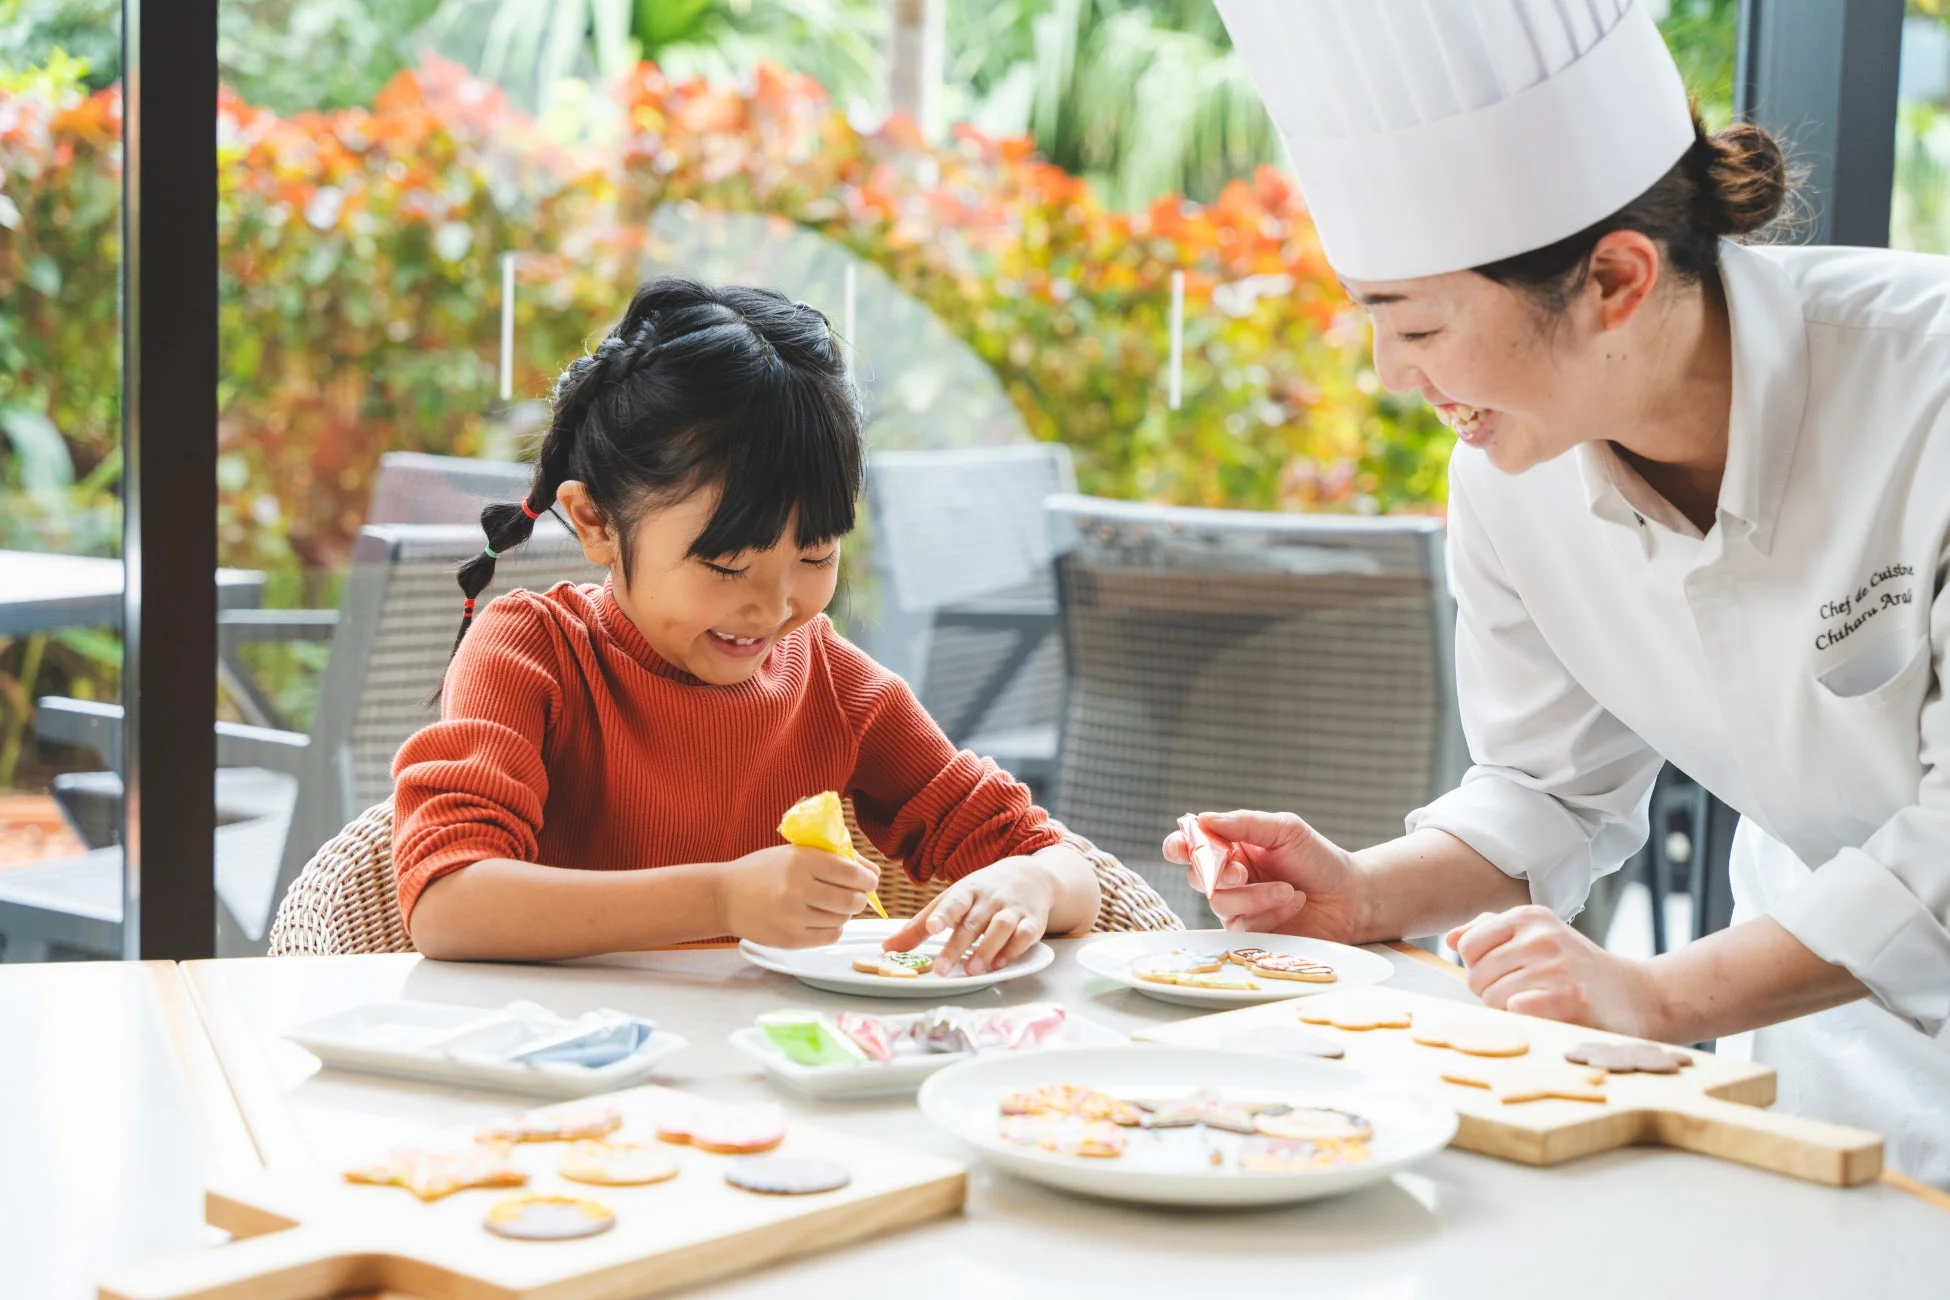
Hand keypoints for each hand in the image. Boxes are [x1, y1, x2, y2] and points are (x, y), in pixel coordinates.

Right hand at [719, 844, 878, 948]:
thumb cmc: (763, 870)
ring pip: (843, 919)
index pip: (852, 874)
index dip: (868, 879)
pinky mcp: (790, 940)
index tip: (868, 880)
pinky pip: (830, 936)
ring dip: (844, 913)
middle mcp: (797, 889)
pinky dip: (833, 927)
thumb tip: (873, 872)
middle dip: (859, 897)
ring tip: (831, 904)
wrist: (724, 897)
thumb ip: (835, 858)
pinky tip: (821, 918)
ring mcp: (793, 917)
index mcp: (800, 861)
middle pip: (852, 900)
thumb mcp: (795, 852)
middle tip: (852, 894)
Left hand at [882, 857, 1056, 975]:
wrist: (1030, 877)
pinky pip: (1025, 936)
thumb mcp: (951, 900)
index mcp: (967, 891)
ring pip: (1000, 927)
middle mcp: (990, 899)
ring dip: (987, 949)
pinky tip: (1000, 965)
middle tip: (941, 969)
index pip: (953, 902)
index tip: (932, 927)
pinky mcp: (1032, 922)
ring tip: (972, 970)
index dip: (943, 914)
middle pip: (972, 922)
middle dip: (957, 946)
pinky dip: (1013, 950)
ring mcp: (1012, 909)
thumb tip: (888, 948)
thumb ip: (920, 926)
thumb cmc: (982, 893)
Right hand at [1162, 810, 1365, 941]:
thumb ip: (1245, 823)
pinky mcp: (1249, 931)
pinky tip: (1292, 904)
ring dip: (1255, 896)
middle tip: (1242, 872)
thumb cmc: (1317, 859)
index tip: (1183, 849)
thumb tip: (1203, 819)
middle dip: (1217, 874)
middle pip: (1197, 876)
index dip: (1178, 847)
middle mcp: (1227, 877)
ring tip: (1289, 890)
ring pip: (1219, 903)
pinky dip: (1268, 913)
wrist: (1349, 897)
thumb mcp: (1285, 830)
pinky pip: (1241, 925)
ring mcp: (1237, 906)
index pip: (1189, 846)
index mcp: (1231, 846)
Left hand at [1445, 905, 1666, 1038]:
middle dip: (1492, 993)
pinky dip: (1526, 1019)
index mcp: (1528, 916)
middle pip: (1476, 976)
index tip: (1507, 974)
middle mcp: (1540, 935)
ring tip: (1540, 1005)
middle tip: (1527, 995)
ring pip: (1492, 998)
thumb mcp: (1537, 937)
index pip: (1468, 945)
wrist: (1639, 996)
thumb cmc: (1577, 969)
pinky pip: (1515, 1010)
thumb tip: (1449, 939)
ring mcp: (1555, 965)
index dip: (1480, 968)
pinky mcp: (1568, 998)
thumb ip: (1491, 933)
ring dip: (1510, 1012)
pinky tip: (1549, 1016)